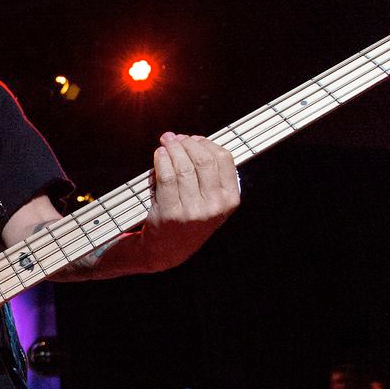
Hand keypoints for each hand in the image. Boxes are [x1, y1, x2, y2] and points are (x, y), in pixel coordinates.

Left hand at [133, 132, 238, 271]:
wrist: (168, 250)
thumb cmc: (189, 218)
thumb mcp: (211, 201)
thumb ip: (211, 174)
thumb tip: (195, 139)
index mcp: (230, 200)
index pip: (223, 159)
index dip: (206, 143)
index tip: (193, 138)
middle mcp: (215, 206)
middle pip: (203, 160)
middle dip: (187, 143)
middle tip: (175, 138)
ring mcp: (193, 211)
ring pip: (183, 167)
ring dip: (173, 149)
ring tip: (166, 143)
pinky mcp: (171, 213)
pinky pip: (167, 177)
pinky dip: (162, 161)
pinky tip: (159, 155)